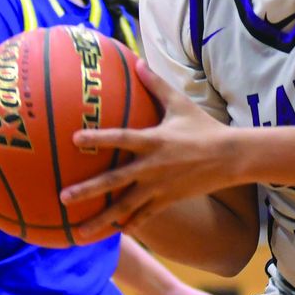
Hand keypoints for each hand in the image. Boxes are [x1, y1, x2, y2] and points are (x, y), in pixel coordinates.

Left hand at [61, 61, 240, 240]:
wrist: (231, 157)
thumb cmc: (204, 127)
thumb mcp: (180, 103)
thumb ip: (156, 84)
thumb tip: (137, 61)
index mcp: (153, 141)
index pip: (121, 138)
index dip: (98, 138)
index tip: (75, 139)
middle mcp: (152, 167)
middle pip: (114, 181)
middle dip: (88, 190)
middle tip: (62, 198)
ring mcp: (159, 187)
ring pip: (125, 207)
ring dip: (101, 221)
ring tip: (80, 233)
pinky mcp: (168, 200)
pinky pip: (144, 216)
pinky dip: (128, 225)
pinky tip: (113, 234)